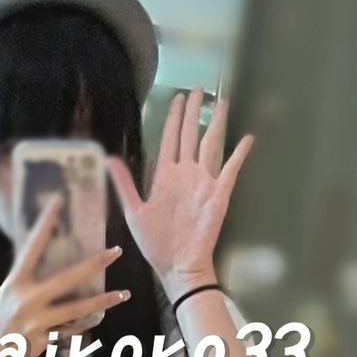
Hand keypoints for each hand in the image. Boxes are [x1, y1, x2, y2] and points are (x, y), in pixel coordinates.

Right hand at [0, 196, 125, 356]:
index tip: (59, 202)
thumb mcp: (5, 298)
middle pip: (66, 278)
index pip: (32, 246)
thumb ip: (26, 285)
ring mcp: (36, 321)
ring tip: (123, 294)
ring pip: (77, 309)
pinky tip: (98, 319)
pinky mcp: (43, 340)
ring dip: (102, 301)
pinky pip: (70, 331)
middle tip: (115, 251)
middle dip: (93, 264)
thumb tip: (51, 273)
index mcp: (14, 283)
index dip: (45, 223)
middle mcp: (26, 299)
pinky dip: (82, 324)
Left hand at [106, 88, 254, 293]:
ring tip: (222, 102)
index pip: (170, 139)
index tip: (178, 99)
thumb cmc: (156, 244)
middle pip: (190, 135)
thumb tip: (109, 158)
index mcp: (165, 176)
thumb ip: (125, 183)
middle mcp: (185, 174)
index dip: (173, 118)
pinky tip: (247, 138)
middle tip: (198, 90)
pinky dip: (239, 154)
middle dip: (193, 112)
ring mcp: (203, 183)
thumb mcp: (134, 212)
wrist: (177, 266)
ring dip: (216, 123)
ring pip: (210, 145)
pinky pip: (231, 169)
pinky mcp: (219, 195)